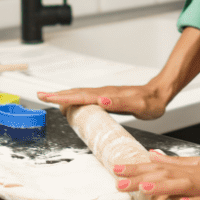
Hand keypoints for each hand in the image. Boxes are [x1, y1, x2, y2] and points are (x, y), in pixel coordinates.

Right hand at [36, 84, 168, 120]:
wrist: (159, 94)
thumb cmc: (150, 103)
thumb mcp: (138, 106)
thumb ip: (120, 104)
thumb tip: (100, 100)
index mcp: (107, 95)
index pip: (80, 96)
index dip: (63, 97)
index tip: (47, 97)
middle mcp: (103, 92)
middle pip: (76, 92)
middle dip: (57, 94)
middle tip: (40, 95)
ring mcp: (104, 94)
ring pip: (80, 93)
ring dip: (64, 95)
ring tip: (50, 97)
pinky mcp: (107, 97)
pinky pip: (86, 97)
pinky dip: (75, 98)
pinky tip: (72, 102)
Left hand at [112, 151, 199, 199]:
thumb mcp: (198, 165)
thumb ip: (175, 162)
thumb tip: (153, 155)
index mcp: (188, 170)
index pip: (157, 169)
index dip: (136, 169)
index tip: (116, 169)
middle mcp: (195, 176)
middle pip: (164, 176)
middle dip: (141, 178)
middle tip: (119, 180)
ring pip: (183, 186)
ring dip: (164, 186)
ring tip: (146, 188)